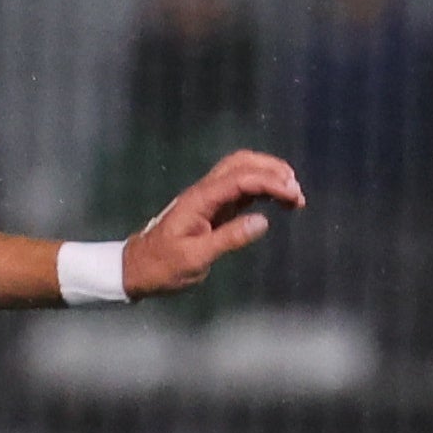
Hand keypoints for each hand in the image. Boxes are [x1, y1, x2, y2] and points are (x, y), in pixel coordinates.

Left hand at [122, 148, 303, 295]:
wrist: (136, 269)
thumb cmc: (162, 266)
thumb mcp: (194, 258)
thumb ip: (228, 238)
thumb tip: (262, 222)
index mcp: (200, 200)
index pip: (240, 178)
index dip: (270, 183)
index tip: (294, 197)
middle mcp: (205, 192)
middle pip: (241, 163)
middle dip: (273, 170)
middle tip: (296, 191)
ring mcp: (209, 198)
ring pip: (242, 171)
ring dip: (270, 176)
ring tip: (294, 197)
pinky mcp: (214, 208)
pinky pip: (241, 189)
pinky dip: (263, 190)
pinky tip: (279, 202)